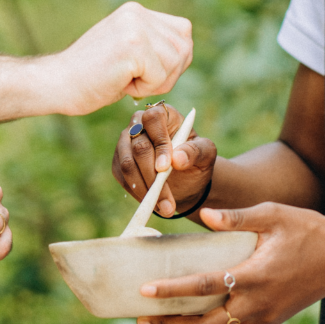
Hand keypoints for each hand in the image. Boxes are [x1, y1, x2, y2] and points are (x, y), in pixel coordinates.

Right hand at [45, 2, 193, 115]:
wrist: (57, 84)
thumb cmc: (91, 77)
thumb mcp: (127, 51)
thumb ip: (153, 44)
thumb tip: (186, 49)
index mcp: (136, 11)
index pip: (183, 32)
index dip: (174, 60)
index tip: (146, 71)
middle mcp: (137, 13)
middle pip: (184, 48)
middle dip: (167, 73)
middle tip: (134, 80)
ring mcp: (135, 26)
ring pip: (175, 63)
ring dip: (155, 82)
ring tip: (125, 79)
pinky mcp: (132, 45)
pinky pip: (161, 76)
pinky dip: (144, 89)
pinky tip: (120, 83)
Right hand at [113, 102, 216, 217]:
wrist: (186, 179)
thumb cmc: (196, 160)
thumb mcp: (205, 155)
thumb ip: (195, 151)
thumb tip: (177, 158)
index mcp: (163, 115)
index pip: (153, 119)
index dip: (158, 142)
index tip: (166, 168)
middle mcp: (139, 124)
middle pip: (139, 145)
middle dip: (153, 176)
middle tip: (168, 200)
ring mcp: (126, 143)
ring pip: (127, 163)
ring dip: (145, 189)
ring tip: (164, 207)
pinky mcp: (119, 162)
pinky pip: (122, 177)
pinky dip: (137, 193)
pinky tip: (154, 203)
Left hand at [135, 204, 324, 323]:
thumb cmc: (309, 229)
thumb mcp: (273, 214)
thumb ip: (236, 218)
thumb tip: (205, 215)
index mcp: (255, 276)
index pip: (204, 288)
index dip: (172, 291)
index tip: (145, 290)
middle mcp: (258, 304)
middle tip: (143, 315)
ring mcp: (266, 316)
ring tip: (162, 319)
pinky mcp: (272, 318)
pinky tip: (196, 313)